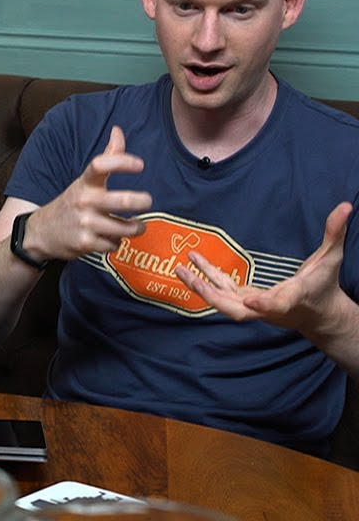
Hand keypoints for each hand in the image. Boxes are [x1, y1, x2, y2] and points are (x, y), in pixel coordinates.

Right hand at [27, 126, 152, 260]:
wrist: (41, 232)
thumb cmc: (71, 203)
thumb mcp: (84, 180)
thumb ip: (107, 156)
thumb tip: (118, 130)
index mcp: (85, 182)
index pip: (101, 165)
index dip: (123, 162)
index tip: (140, 165)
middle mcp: (85, 201)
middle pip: (123, 201)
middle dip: (142, 202)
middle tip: (147, 201)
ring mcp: (85, 223)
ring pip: (124, 228)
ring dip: (135, 228)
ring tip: (136, 225)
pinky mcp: (85, 243)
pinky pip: (113, 244)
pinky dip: (116, 242)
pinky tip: (111, 237)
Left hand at [178, 202, 353, 333]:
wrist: (319, 315)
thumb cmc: (324, 286)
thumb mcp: (331, 259)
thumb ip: (335, 234)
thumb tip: (346, 206)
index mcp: (292, 298)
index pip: (278, 304)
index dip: (265, 305)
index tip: (252, 300)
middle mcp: (268, 307)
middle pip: (237, 311)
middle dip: (213, 296)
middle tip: (191, 278)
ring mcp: (254, 307)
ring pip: (223, 302)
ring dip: (201, 286)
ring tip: (181, 269)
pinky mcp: (245, 303)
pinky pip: (222, 293)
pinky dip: (205, 281)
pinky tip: (190, 266)